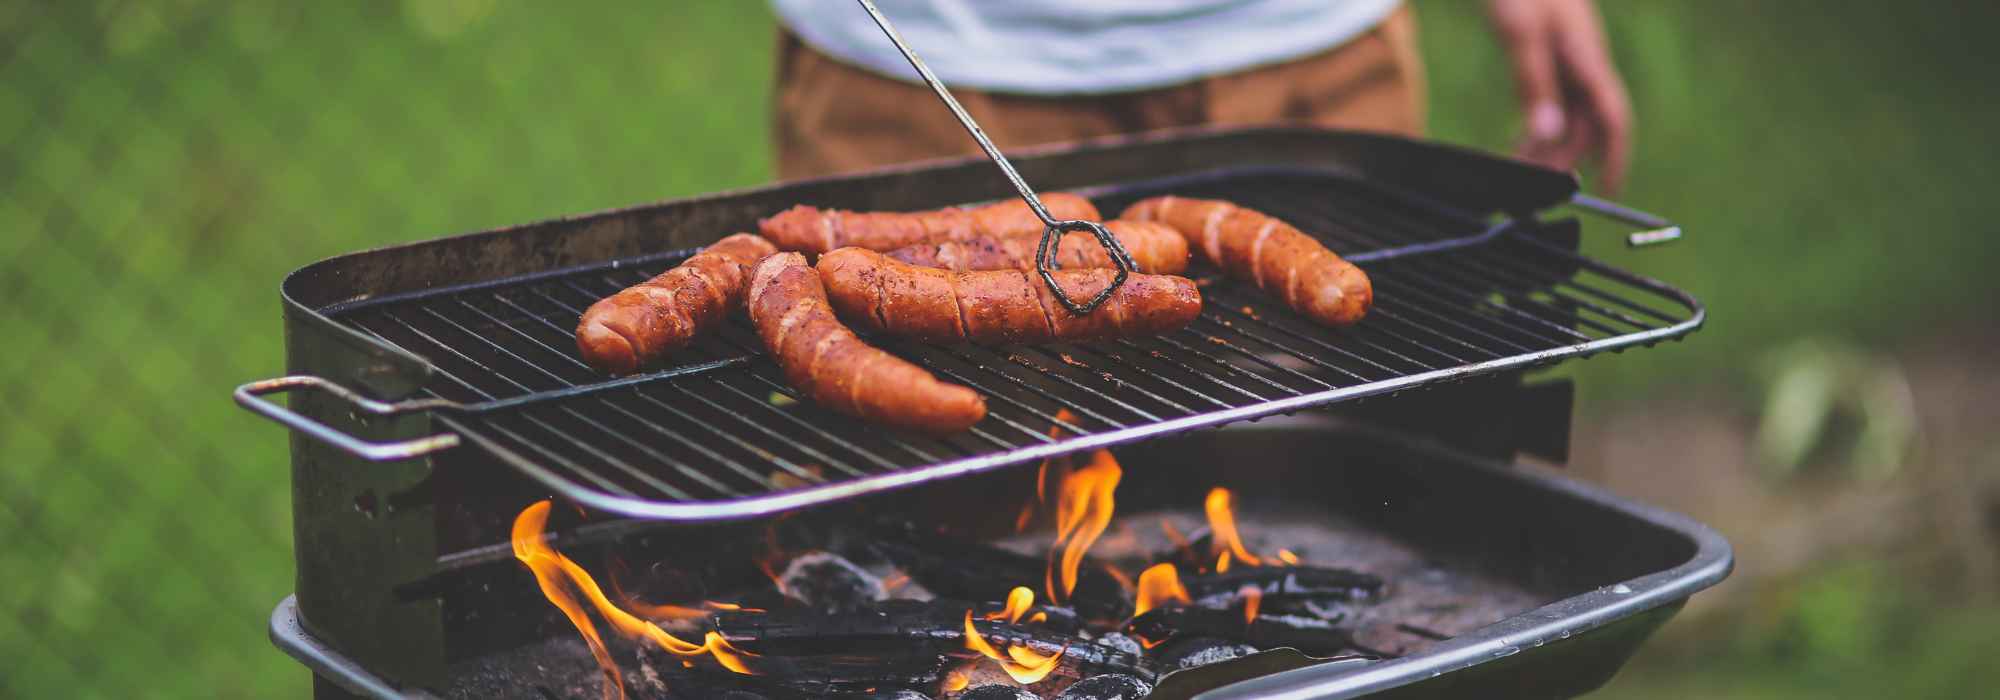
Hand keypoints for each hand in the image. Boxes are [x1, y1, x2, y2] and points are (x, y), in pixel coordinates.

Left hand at [1487, 0, 1631, 193]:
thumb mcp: (1521, 34)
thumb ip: (1534, 84)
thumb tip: (1548, 134)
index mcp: (1588, 58)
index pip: (1614, 119)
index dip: (1615, 158)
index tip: (1607, 191)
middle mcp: (1586, 62)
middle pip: (1587, 125)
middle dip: (1565, 158)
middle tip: (1530, 183)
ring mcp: (1571, 57)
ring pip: (1570, 114)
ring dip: (1550, 143)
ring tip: (1519, 164)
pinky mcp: (1553, 52)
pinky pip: (1556, 99)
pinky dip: (1541, 123)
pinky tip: (1522, 139)